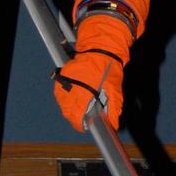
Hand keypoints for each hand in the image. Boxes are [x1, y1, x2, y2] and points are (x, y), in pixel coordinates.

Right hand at [53, 15, 129, 129]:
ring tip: (77, 110)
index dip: (80, 124)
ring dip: (68, 108)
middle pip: (67, 111)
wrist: (101, 49)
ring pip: (62, 103)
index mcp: (85, 94)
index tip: (84, 127)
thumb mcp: (115, 90)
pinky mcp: (63, 75)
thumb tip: (113, 123)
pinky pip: (60, 92)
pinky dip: (65, 98)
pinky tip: (73, 99)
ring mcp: (65, 81)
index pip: (77, 116)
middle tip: (81, 120)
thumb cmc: (110, 69)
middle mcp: (72, 89)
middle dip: (73, 118)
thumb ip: (114, 108)